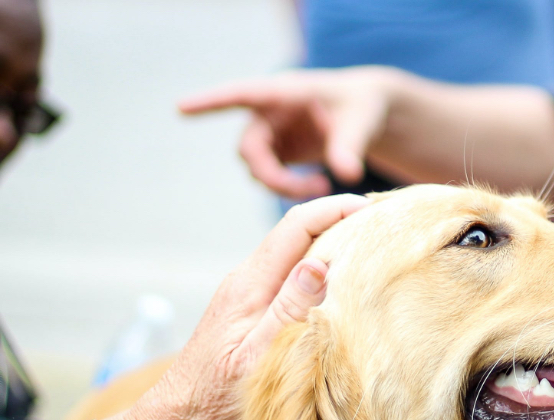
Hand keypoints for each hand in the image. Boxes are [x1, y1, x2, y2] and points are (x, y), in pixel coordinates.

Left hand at [122, 194, 369, 419]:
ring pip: (295, 255)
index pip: (295, 226)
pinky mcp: (252, 313)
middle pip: (297, 233)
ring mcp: (248, 296)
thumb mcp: (257, 357)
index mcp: (249, 284)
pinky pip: (291, 278)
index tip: (375, 208)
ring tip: (373, 249)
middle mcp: (247, 281)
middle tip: (386, 224)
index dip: (336, 209)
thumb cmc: (214, 400)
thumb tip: (319, 263)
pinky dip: (322, 271)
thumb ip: (287, 310)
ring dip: (333, 245)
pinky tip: (344, 285)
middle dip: (341, 220)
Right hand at [180, 67, 401, 198]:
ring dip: (283, 184)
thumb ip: (351, 146)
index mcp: (283, 92)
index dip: (211, 102)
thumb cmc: (363, 106)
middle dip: (273, 175)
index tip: (181, 107)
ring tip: (322, 187)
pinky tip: (318, 186)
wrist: (368, 115)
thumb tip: (347, 176)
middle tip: (314, 189)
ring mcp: (270, 134)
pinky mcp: (277, 152)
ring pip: (257, 167)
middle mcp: (268, 112)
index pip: (242, 94)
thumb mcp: (362, 121)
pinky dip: (289, 187)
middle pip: (250, 149)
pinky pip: (270, 175)